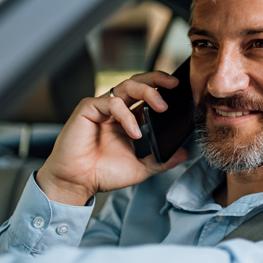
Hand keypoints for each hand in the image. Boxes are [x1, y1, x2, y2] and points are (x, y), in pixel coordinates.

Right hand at [35, 71, 189, 204]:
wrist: (77, 182)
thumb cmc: (102, 173)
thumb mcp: (141, 168)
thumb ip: (162, 160)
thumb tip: (185, 153)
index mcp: (126, 119)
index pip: (146, 96)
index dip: (161, 89)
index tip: (179, 90)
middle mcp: (114, 109)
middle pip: (137, 83)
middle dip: (157, 80)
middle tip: (173, 85)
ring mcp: (101, 107)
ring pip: (126, 86)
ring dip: (147, 93)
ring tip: (160, 107)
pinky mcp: (87, 109)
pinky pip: (111, 103)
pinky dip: (126, 116)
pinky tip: (134, 132)